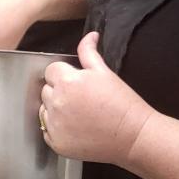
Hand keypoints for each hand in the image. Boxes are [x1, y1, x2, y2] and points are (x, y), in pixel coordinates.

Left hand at [39, 32, 155, 165]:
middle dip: (59, 91)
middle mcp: (57, 103)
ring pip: (44, 110)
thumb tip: (90, 35)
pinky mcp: (56, 143)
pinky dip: (57, 129)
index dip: (64, 75)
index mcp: (67, 82)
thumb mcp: (105, 72)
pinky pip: (46, 130)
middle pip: (46, 90)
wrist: (134, 136)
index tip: (77, 84)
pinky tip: (76, 128)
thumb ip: (89, 52)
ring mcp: (55, 125)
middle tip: (82, 100)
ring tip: (80, 115)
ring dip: (56, 110)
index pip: (51, 71)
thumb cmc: (122, 104)